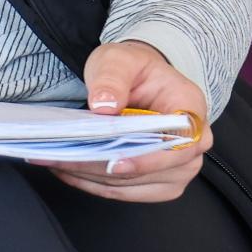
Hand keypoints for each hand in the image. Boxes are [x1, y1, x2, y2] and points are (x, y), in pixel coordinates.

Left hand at [32, 40, 210, 202]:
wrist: (136, 80)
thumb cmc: (132, 69)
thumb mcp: (118, 60)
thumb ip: (112, 79)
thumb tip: (104, 105)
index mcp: (191, 109)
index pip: (179, 144)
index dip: (147, 159)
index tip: (113, 163)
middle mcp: (193, 143)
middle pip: (153, 170)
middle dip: (104, 168)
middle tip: (63, 159)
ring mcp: (179, 166)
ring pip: (136, 185)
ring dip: (94, 178)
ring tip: (58, 163)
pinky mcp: (160, 181)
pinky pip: (127, 191)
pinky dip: (96, 185)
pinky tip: (69, 172)